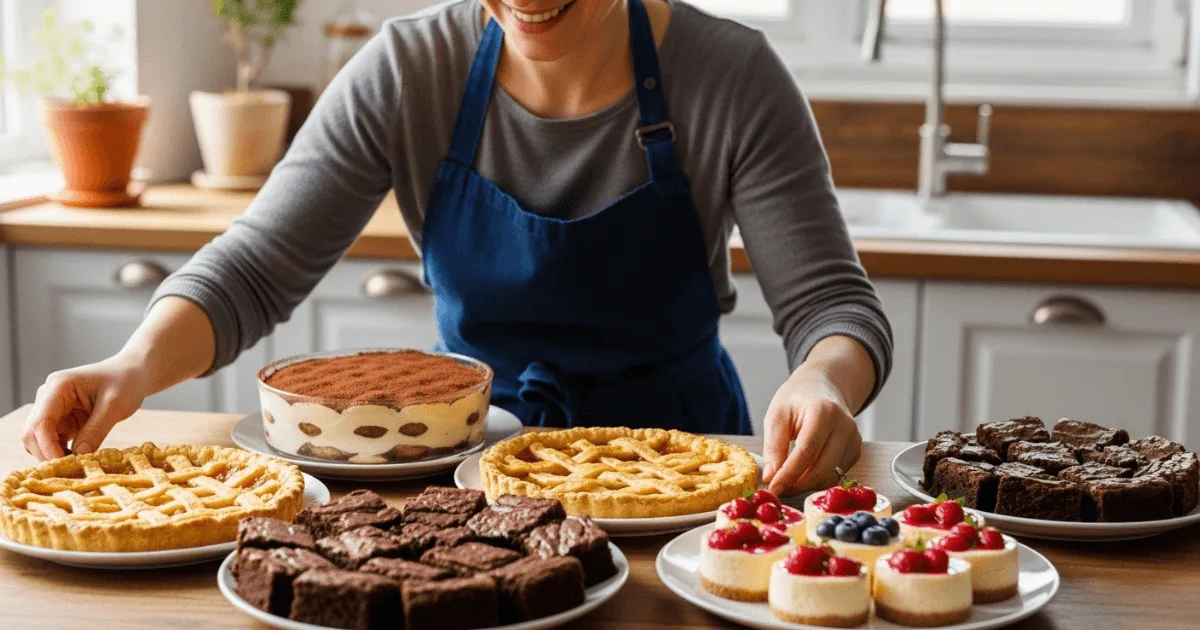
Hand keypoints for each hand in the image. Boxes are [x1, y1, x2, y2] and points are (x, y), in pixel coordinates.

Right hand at [21, 355, 149, 460]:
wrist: (133, 373)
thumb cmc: (126, 382)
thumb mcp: (115, 405)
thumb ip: (96, 430)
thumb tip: (79, 455)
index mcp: (58, 387)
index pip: (40, 422)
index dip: (47, 447)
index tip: (65, 464)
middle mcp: (48, 397)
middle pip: (32, 433)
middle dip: (48, 453)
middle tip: (72, 468)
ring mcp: (53, 409)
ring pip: (38, 440)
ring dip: (52, 454)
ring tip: (77, 463)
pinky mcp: (61, 419)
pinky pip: (52, 441)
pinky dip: (60, 451)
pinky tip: (78, 457)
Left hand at [761, 366, 862, 495]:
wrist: (821, 388)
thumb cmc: (796, 400)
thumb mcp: (777, 416)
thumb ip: (773, 447)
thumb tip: (771, 478)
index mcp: (824, 411)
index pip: (807, 452)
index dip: (789, 475)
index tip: (773, 489)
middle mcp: (845, 426)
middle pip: (823, 468)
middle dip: (798, 484)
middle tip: (778, 490)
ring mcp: (854, 439)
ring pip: (831, 476)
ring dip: (807, 484)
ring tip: (787, 481)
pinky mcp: (856, 451)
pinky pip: (837, 474)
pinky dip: (818, 479)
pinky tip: (804, 473)